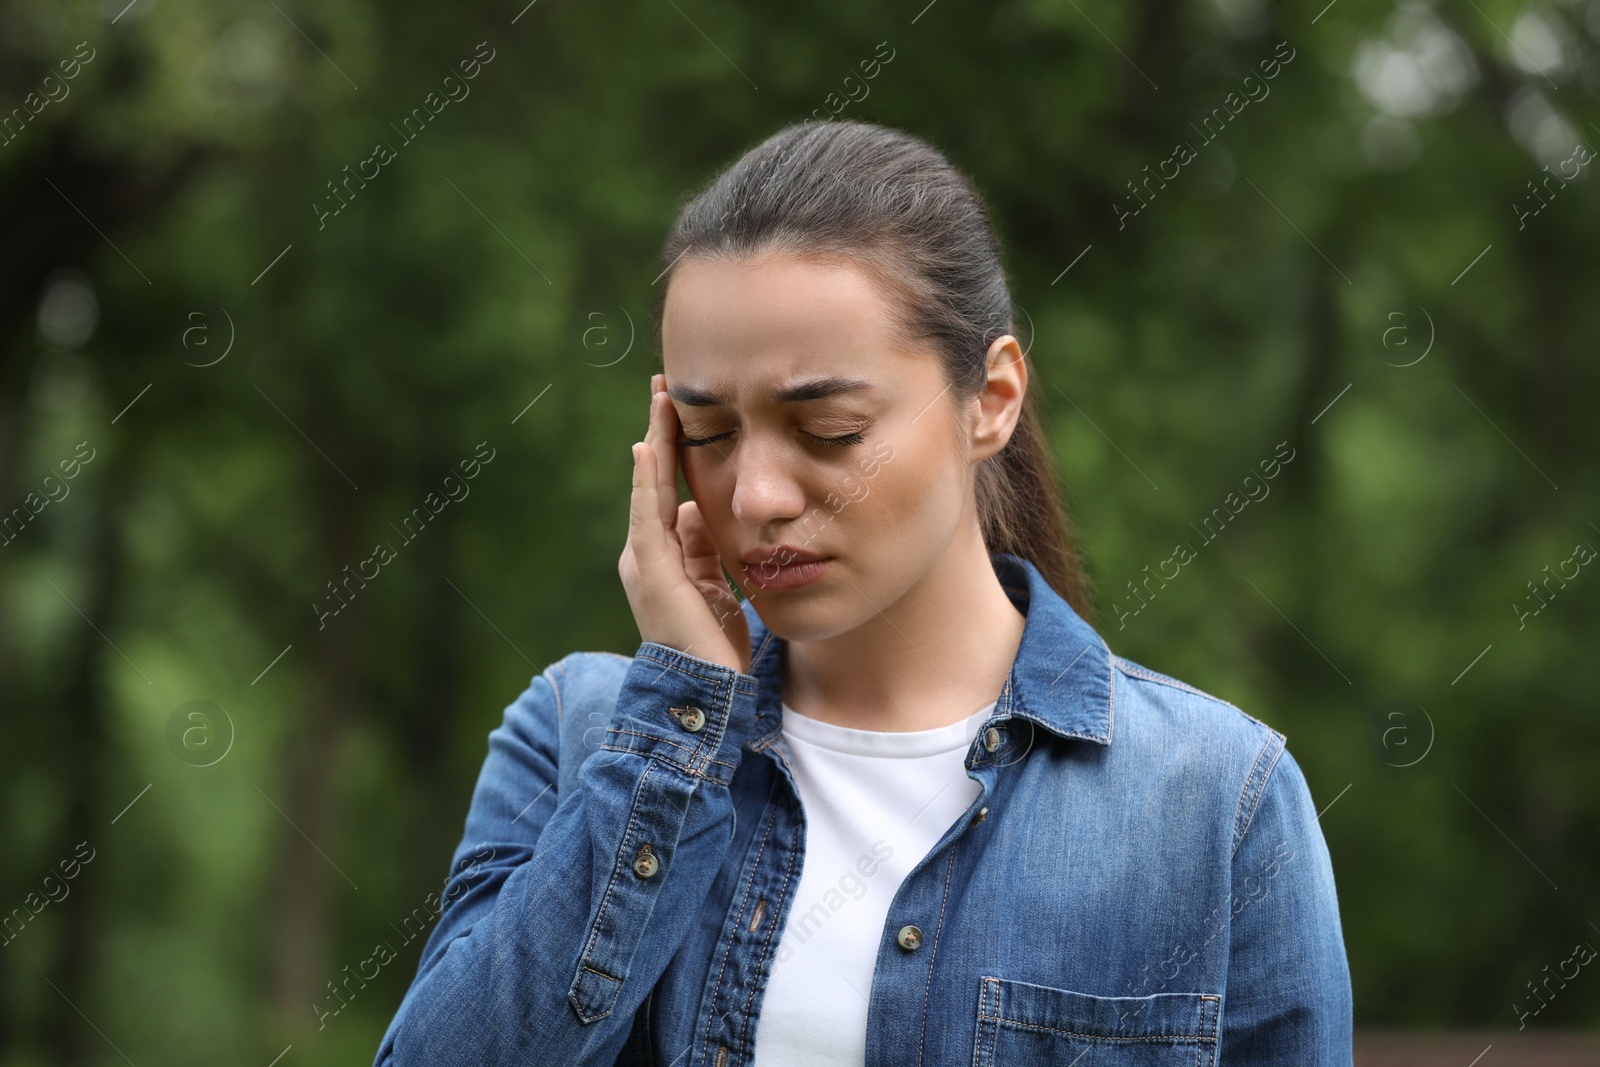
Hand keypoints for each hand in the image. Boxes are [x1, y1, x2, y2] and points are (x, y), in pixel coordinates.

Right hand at [619, 373, 751, 675]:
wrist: (705, 691)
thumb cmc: (715, 643)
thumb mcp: (716, 581)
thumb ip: (706, 547)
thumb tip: (704, 510)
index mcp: (663, 554)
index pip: (667, 488)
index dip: (674, 448)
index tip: (679, 407)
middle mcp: (645, 552)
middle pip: (653, 479)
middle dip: (660, 431)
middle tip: (664, 384)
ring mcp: (644, 561)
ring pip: (649, 488)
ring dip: (655, 441)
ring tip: (661, 399)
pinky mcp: (652, 572)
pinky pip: (647, 517)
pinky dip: (647, 481)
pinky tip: (649, 448)